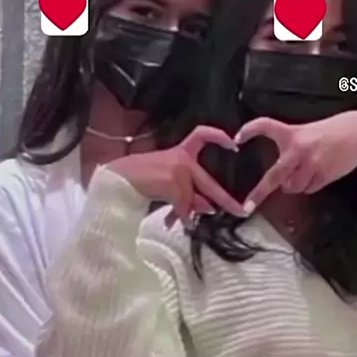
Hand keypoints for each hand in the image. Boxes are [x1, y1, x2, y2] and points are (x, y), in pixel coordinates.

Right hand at [109, 126, 245, 223]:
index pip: (201, 135)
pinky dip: (179, 216)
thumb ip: (188, 195)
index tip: (234, 145)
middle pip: (207, 182)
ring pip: (192, 198)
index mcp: (179, 152)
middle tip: (239, 212)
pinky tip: (171, 221)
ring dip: (186, 212)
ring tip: (176, 220)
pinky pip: (183, 205)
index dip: (218, 137)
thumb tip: (210, 209)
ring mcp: (178, 169)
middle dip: (225, 200)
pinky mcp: (173, 181)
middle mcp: (181, 158)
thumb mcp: (166, 184)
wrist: (117, 179)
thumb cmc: (138, 180)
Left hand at [234, 111, 356, 208]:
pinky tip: (319, 172)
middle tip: (247, 207)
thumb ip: (292, 151)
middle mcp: (299, 149)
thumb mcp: (307, 133)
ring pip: (294, 187)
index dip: (250, 130)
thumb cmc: (331, 131)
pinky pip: (309, 189)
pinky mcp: (324, 175)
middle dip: (260, 193)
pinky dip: (310, 186)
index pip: (267, 126)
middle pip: (275, 176)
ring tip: (308, 170)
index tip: (237, 139)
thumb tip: (281, 180)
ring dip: (296, 184)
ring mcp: (312, 164)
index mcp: (292, 134)